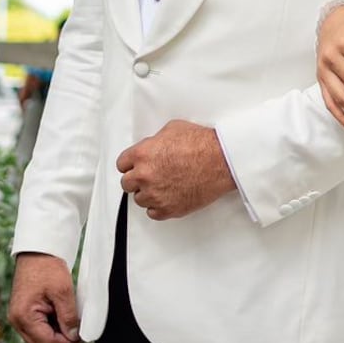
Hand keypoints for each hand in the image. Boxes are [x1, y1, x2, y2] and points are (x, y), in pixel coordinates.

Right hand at [9, 252, 79, 342]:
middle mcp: (17, 321)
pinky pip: (38, 328)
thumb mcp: (63, 291)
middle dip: (60, 339)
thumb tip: (75, 336)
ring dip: (56, 332)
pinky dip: (52, 325)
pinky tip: (61, 312)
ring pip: (40, 338)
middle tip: (76, 326)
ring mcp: (19, 317)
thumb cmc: (47, 267)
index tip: (80, 333)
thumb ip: (68, 316)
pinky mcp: (24, 312)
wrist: (37, 250)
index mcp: (23, 316)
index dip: (66, 341)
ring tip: (68, 315)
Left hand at [116, 120, 235, 219]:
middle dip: (137, 179)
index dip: (130, 164)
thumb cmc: (202, 144)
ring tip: (163, 185)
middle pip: (127, 183)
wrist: (221, 161)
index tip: (136, 166)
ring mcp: (155, 195)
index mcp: (142, 154)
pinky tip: (167, 197)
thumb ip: (155, 141)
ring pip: (139, 199)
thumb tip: (153, 147)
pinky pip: (153, 213)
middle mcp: (144, 176)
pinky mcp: (168, 209)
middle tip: (150, 175)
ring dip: (148, 193)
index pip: (121, 164)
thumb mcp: (173, 129)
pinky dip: (158, 206)